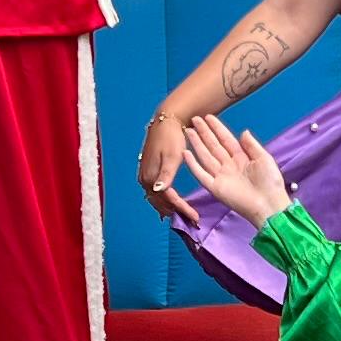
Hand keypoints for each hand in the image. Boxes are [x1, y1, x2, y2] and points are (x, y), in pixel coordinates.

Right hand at [138, 107, 197, 224]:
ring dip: (168, 208)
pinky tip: (170, 204)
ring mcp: (145, 175)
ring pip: (156, 198)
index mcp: (151, 176)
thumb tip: (158, 190)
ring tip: (182, 216)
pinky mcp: (148, 171)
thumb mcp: (172, 155)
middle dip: (175, 212)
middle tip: (191, 220)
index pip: (167, 199)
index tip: (195, 217)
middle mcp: (145, 178)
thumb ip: (166, 174)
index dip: (181, 209)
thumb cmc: (172, 137)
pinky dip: (164, 200)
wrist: (166, 120)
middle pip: (159, 202)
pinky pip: (155, 192)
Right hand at [179, 115, 292, 229]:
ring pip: (205, 156)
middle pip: (213, 145)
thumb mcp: (264, 158)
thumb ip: (252, 145)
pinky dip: (193, 165)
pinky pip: (201, 174)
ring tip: (188, 130)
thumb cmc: (270, 182)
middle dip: (204, 132)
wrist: (269, 204)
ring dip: (197, 143)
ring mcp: (221, 176)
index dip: (217, 128)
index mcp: (242, 158)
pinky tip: (186, 153)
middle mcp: (229, 165)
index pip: (226, 139)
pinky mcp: (215, 188)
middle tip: (194, 119)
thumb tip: (244, 131)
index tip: (208, 117)